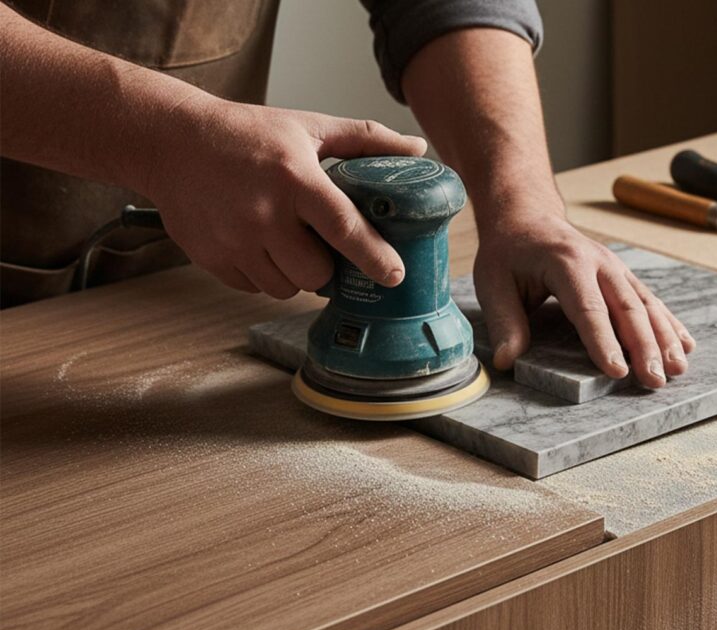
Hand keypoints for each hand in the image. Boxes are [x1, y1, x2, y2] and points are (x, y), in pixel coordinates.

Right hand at [145, 95, 427, 297]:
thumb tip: (418, 150)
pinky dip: (263, 275)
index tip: (395, 276)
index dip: (373, 256)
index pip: (344, 227)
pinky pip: (254, 288)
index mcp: (294, 178)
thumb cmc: (247, 134)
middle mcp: (263, 213)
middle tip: (321, 246)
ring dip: (295, 274)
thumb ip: (365, 140)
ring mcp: (234, 240)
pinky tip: (258, 245)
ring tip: (286, 242)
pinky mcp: (211, 258)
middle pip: (316, 273)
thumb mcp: (308, 126)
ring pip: (285, 288)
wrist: (170, 142)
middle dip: (327, 267)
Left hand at [473, 213, 695, 388]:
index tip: (617, 371)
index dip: (603, 341)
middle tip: (655, 381)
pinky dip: (669, 323)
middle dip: (645, 347)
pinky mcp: (622, 275)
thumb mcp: (492, 283)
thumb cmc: (508, 252)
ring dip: (664, 338)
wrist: (528, 216)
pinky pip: (650, 300)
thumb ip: (504, 322)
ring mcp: (615, 268)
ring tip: (678, 369)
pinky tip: (685, 344)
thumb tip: (507, 361)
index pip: (588, 308)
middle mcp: (598, 262)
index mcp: (566, 263)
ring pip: (645, 305)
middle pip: (627, 308)